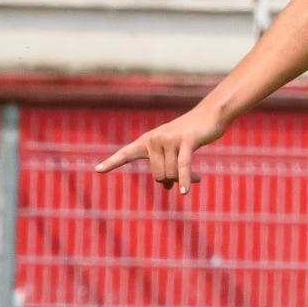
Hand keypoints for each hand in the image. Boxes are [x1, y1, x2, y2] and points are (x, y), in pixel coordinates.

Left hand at [94, 103, 226, 193]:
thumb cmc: (191, 134)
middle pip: (158, 175)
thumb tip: (168, 188)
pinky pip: (183, 166)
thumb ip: (167, 167)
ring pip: (171, 173)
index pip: (126, 154)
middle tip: (187, 181)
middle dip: (172, 181)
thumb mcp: (174, 151)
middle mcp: (155, 139)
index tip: (97, 170)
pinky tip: (184, 192)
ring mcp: (169, 139)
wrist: (210, 115)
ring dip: (185, 181)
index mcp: (147, 140)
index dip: (111, 163)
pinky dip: (185, 179)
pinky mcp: (187, 141)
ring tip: (198, 179)